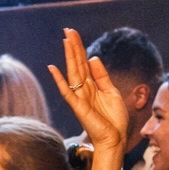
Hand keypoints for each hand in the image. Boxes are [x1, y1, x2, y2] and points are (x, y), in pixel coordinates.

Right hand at [48, 27, 130, 151]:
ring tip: (65, 40)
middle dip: (73, 47)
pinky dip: (59, 80)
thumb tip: (93, 57)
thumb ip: (101, 76)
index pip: (83, 62)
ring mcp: (79, 97)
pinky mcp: (78, 107)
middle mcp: (83, 89)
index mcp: (92, 85)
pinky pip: (67, 92)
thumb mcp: (111, 92)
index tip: (73, 33)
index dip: (79, 48)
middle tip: (68, 30)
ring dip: (69, 56)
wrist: (115, 139)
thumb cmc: (114, 119)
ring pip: (73, 72)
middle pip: (77, 64)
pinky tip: (53, 68)